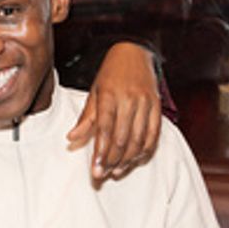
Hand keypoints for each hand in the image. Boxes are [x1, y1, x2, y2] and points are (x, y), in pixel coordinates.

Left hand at [67, 42, 161, 179]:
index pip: (105, 129)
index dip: (100, 152)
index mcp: (109, 95)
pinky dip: (145, 150)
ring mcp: (145, 102)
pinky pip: (154, 134)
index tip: (95, 170)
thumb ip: (86, 118)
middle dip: (111, 160)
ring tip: (116, 171)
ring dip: (128, 159)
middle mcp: (129, 99)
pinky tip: (135, 160)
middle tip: (102, 175)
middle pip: (122, 138)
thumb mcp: (94, 92)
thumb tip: (71, 138)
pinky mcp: (157, 106)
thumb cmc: (110, 75)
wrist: (134, 52)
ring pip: (138, 139)